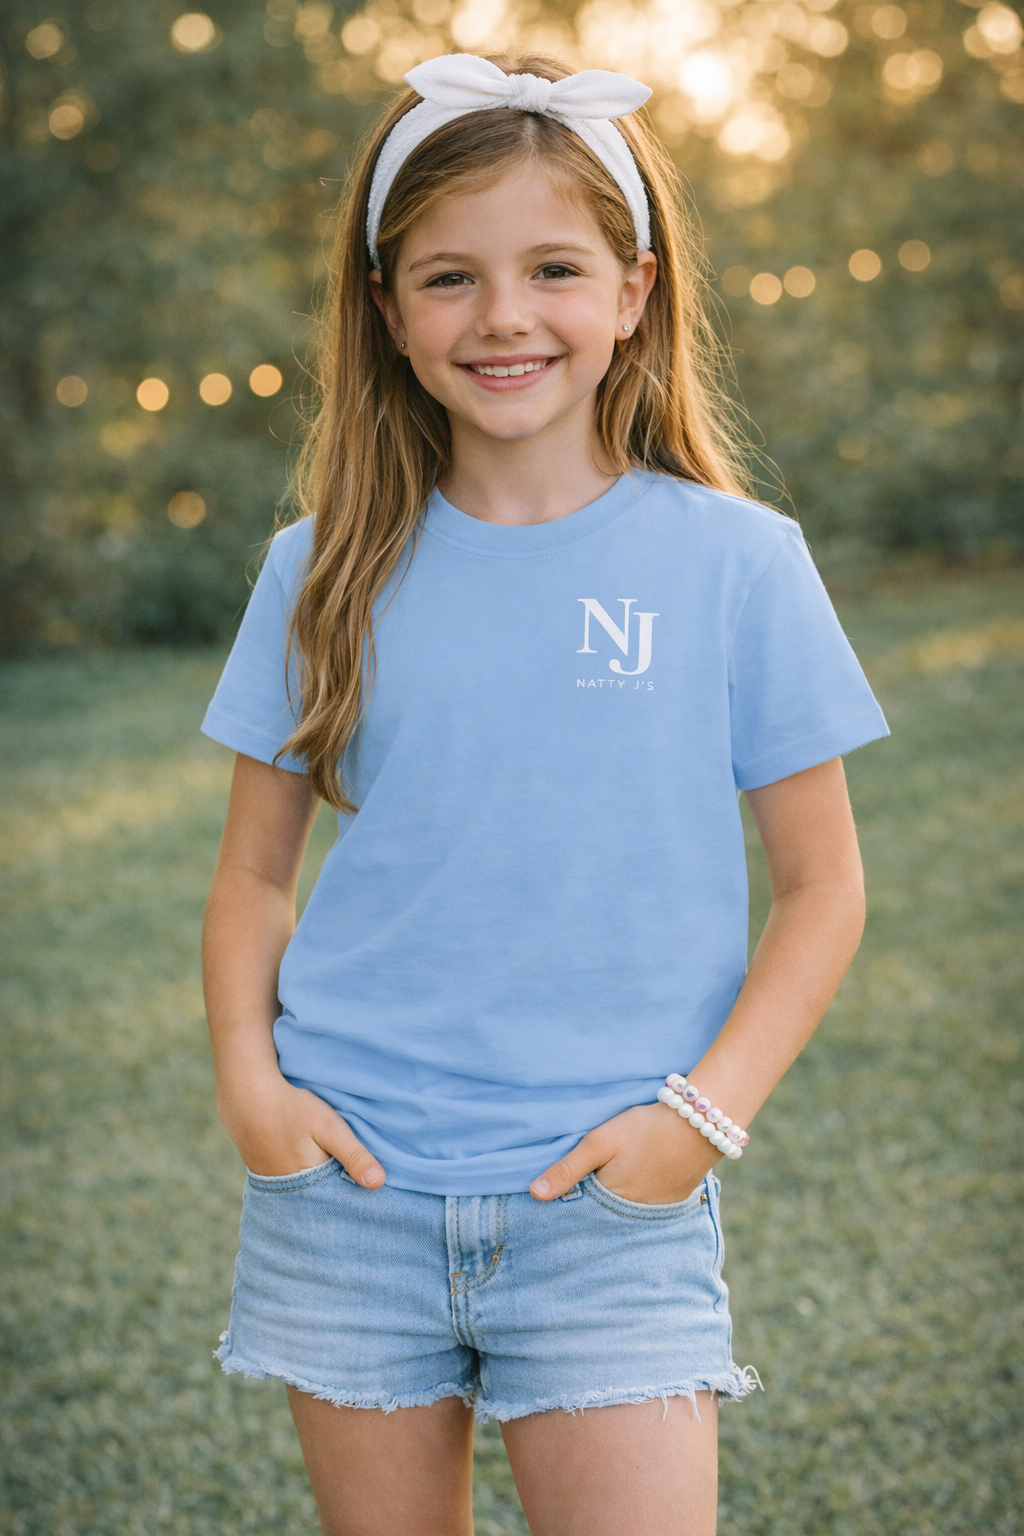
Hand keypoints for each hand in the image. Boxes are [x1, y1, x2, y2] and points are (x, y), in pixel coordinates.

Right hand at [217, 1070, 385, 1187]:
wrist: (246, 1095)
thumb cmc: (290, 1109)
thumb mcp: (329, 1128)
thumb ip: (353, 1155)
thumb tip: (379, 1183)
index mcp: (308, 1187)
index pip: (339, 1203)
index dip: (357, 1197)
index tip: (376, 1196)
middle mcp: (290, 1193)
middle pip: (323, 1200)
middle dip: (341, 1194)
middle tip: (363, 1186)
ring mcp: (275, 1184)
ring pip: (308, 1191)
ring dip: (323, 1185)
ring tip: (339, 1174)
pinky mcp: (267, 1172)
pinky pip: (294, 1182)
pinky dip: (307, 1177)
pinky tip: (315, 1164)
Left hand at [529, 1102, 719, 1203]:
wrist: (700, 1125)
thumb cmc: (646, 1130)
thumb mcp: (600, 1142)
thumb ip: (568, 1169)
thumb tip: (535, 1195)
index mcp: (610, 1203)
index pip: (580, 1216)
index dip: (568, 1208)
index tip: (552, 1205)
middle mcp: (632, 1216)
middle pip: (602, 1217)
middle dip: (589, 1210)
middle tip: (580, 1193)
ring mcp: (656, 1211)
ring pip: (624, 1214)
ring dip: (613, 1206)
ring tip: (606, 1188)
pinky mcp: (673, 1202)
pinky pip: (646, 1209)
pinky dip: (636, 1200)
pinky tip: (633, 1184)